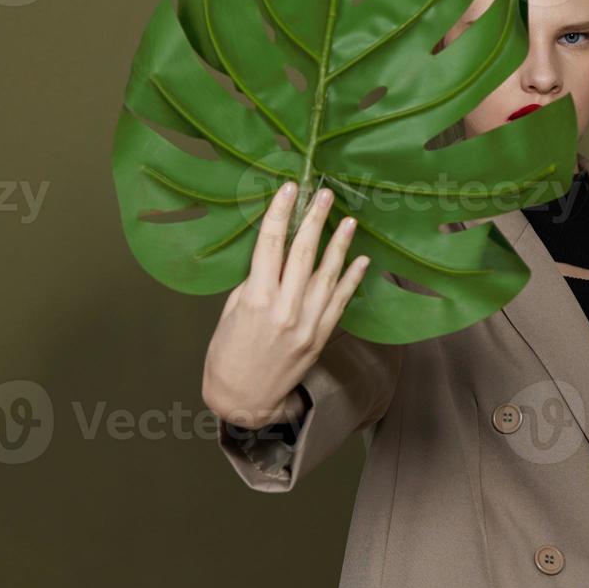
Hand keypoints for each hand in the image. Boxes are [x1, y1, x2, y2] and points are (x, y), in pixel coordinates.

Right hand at [201, 181, 369, 429]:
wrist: (244, 398)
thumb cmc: (227, 354)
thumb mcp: (230, 313)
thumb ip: (254, 284)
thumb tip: (274, 259)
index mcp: (255, 298)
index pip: (270, 245)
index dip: (280, 213)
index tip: (289, 189)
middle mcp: (284, 308)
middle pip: (303, 253)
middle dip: (314, 220)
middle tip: (324, 194)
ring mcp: (307, 323)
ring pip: (327, 274)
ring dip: (340, 245)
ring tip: (349, 220)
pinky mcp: (321, 336)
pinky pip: (340, 302)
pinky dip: (351, 279)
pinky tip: (361, 260)